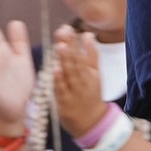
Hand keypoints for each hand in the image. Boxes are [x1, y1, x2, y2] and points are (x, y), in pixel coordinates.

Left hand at [50, 23, 105, 140]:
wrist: (92, 122)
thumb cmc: (91, 94)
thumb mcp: (95, 74)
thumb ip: (91, 54)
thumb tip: (87, 34)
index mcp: (90, 73)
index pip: (81, 54)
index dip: (74, 41)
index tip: (68, 28)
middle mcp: (82, 81)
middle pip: (75, 62)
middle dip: (68, 46)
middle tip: (62, 32)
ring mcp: (73, 93)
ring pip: (69, 75)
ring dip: (64, 60)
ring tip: (59, 46)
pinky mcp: (64, 104)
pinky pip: (60, 91)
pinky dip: (58, 80)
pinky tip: (54, 69)